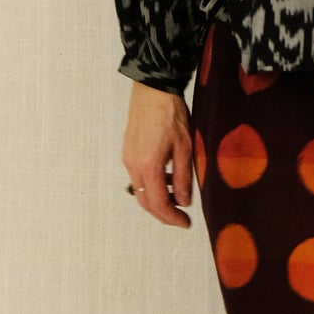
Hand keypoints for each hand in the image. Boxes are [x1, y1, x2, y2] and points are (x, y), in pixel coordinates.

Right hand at [122, 82, 193, 227]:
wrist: (152, 90)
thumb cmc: (170, 114)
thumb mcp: (185, 148)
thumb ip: (183, 177)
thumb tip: (183, 201)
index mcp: (148, 165)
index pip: (158, 203)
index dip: (172, 217)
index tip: (185, 223)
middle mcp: (133, 165)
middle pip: (145, 201)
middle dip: (163, 214)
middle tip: (181, 218)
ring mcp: (128, 158)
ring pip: (140, 190)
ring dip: (158, 199)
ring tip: (178, 196)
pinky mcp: (128, 152)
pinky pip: (138, 177)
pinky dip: (152, 185)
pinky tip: (167, 178)